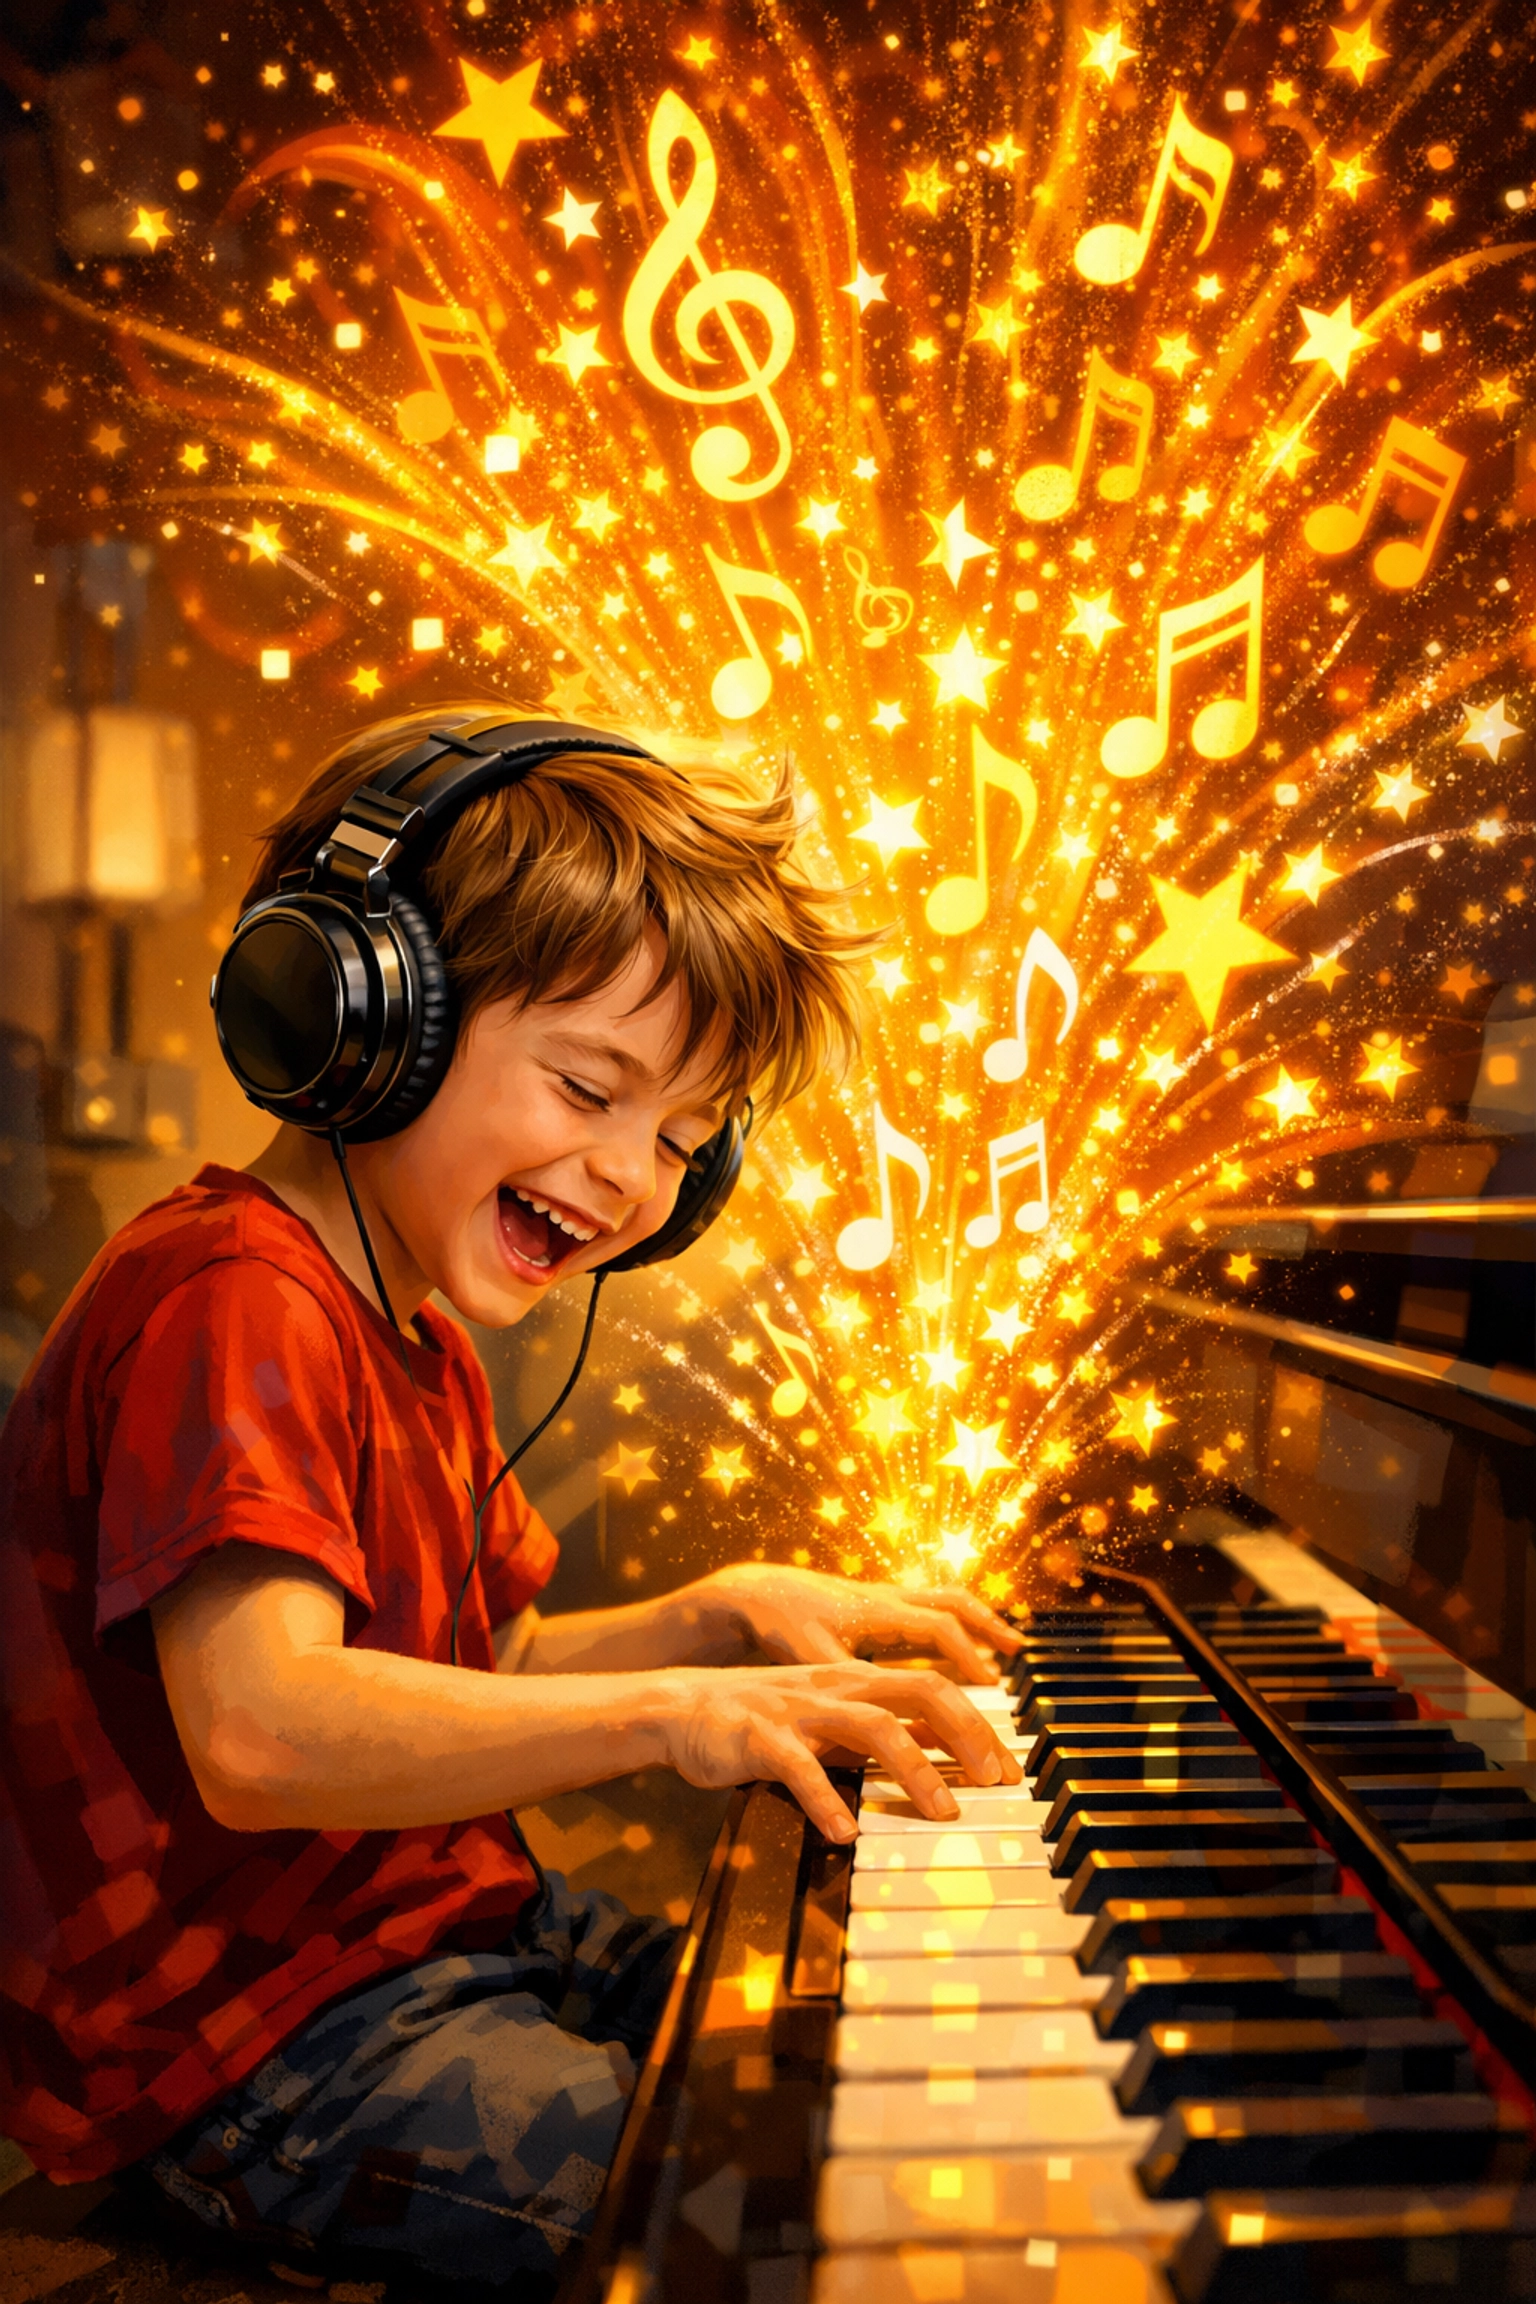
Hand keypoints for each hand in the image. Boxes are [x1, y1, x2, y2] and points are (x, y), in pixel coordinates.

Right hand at [664, 1661, 1021, 1839]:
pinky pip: (799, 1768)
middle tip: (995, 1782)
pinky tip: (844, 1834)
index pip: (934, 1688)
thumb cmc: (764, 1720)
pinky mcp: (759, 1737)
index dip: (977, 1724)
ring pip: (871, 1726)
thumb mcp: (830, 1718)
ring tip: (940, 1814)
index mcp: (856, 1681)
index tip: (1008, 1768)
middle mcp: (836, 1687)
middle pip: (919, 1692)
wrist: (682, 1708)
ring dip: (914, 1770)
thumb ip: (881, 1729)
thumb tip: (942, 1750)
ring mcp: (799, 1710)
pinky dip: (826, 1801)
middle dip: (966, 1735)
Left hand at [699, 1561, 1020, 1684]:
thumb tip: (880, 1719)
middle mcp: (889, 1599)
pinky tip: (964, 1648)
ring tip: (1008, 1648)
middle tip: (1017, 1657)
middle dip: (988, 1631)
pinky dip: (957, 1624)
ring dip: (980, 1621)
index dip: (967, 1658)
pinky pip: (931, 1606)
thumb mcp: (812, 1658)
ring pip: (946, 1600)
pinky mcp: (881, 1603)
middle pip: (953, 1606)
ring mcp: (887, 1597)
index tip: (990, 1687)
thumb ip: (847, 1683)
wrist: (759, 1591)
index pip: (938, 1630)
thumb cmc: (783, 1625)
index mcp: (877, 1612)